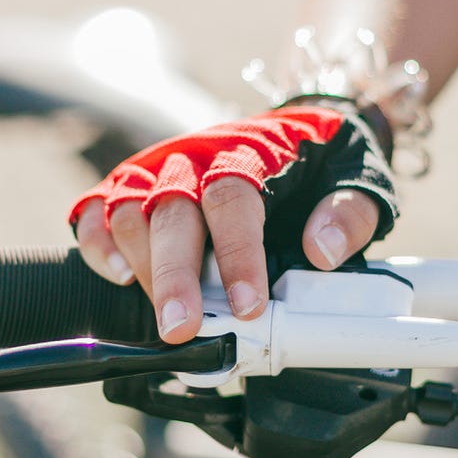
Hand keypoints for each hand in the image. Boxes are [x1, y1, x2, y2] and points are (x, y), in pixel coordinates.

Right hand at [68, 104, 396, 342]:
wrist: (298, 129)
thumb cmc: (324, 160)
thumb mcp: (360, 176)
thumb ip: (350, 211)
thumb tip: (323, 250)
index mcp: (251, 149)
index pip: (233, 198)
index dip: (237, 255)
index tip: (247, 307)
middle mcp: (195, 155)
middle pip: (172, 211)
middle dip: (175, 277)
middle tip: (182, 329)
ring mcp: (159, 168)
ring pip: (130, 212)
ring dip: (142, 268)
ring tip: (165, 316)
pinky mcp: (133, 184)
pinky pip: (98, 210)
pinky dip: (98, 244)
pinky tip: (120, 278)